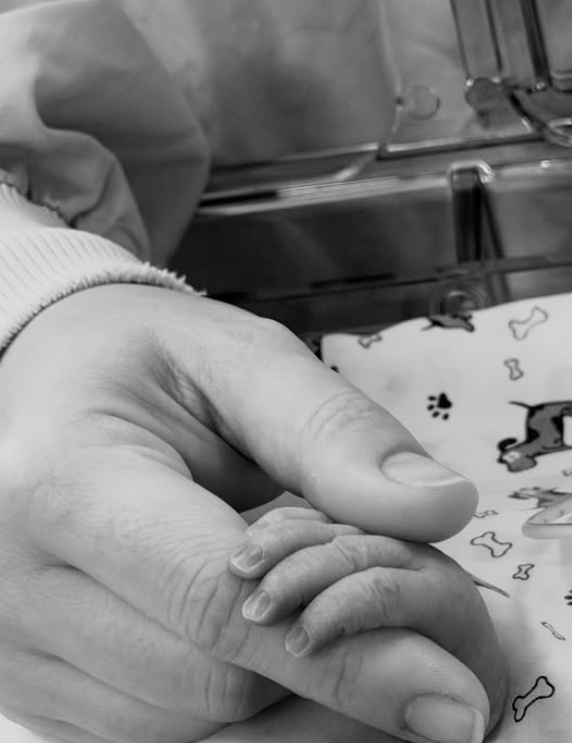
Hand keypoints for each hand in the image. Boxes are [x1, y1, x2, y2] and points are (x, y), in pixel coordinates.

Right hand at [0, 284, 498, 742]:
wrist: (53, 385)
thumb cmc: (147, 361)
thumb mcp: (240, 359)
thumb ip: (334, 432)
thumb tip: (440, 508)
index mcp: (65, 485)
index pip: (214, 603)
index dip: (345, 658)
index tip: (452, 698)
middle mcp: (18, 588)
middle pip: (213, 684)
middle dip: (325, 658)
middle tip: (372, 588)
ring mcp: (21, 653)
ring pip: (195, 730)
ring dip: (286, 687)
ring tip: (301, 592)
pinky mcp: (40, 692)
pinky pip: (167, 739)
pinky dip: (245, 705)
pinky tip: (264, 636)